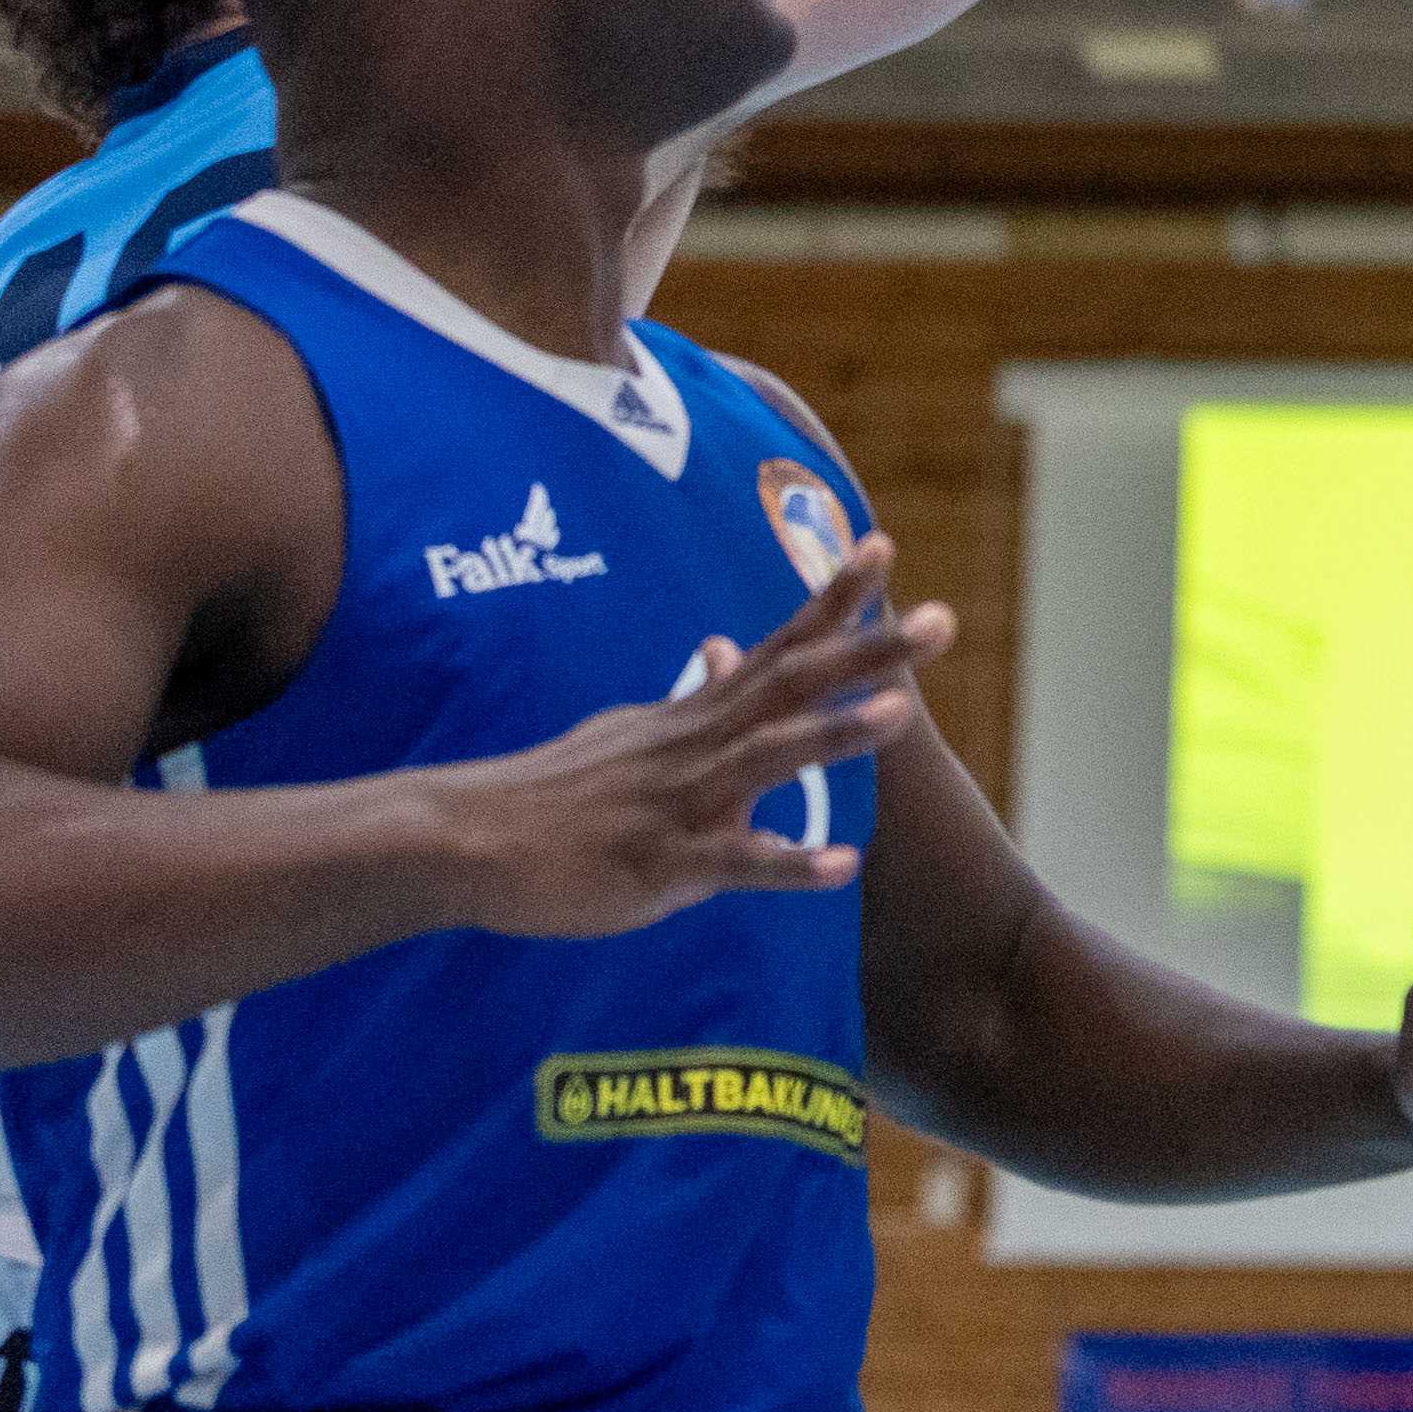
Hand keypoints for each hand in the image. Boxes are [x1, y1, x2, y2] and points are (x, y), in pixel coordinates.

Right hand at [439, 540, 940, 935]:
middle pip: (794, 683)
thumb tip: (725, 649)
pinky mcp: (659, 864)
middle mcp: (698, 744)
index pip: (780, 643)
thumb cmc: (556, 791)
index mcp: (698, 716)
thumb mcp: (630, 729)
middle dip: (869, 652)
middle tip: (944, 620)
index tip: (883, 545)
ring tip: (901, 714)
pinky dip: (790, 865)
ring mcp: (681, 802)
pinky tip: (841, 865)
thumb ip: (692, 698)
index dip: (834, 597)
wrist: (468, 839)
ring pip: (767, 759)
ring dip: (834, 735)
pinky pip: (733, 865)